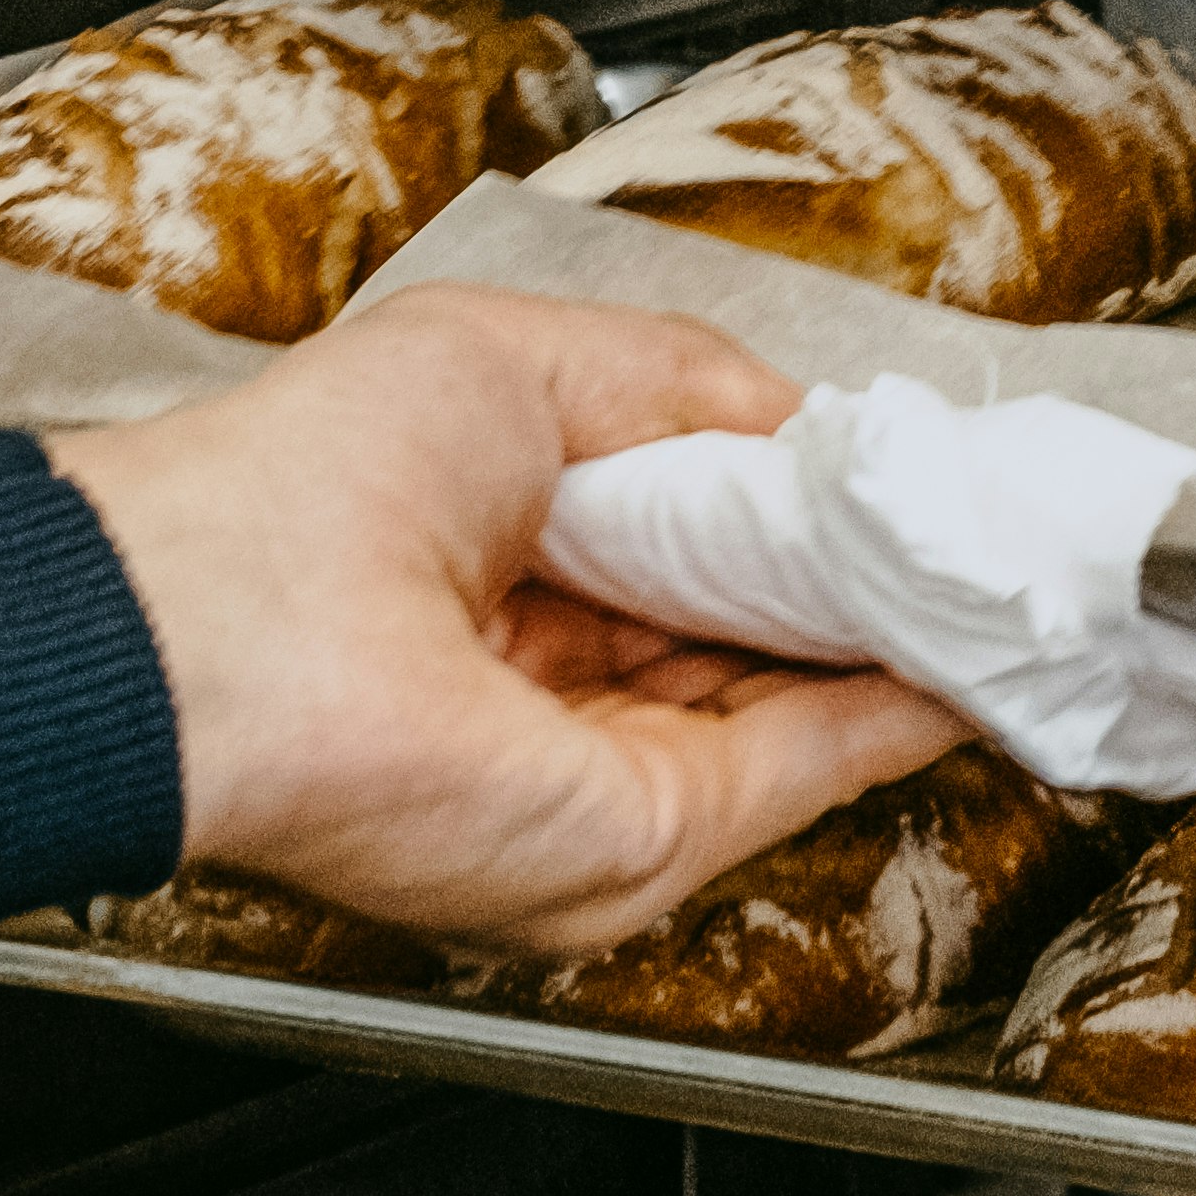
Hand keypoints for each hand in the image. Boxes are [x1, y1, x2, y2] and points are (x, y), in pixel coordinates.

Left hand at [47, 285, 967, 956]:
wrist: (208, 640)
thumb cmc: (311, 480)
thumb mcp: (519, 362)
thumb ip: (680, 385)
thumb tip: (806, 424)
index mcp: (506, 566)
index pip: (686, 552)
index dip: (793, 515)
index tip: (892, 482)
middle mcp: (553, 685)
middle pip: (751, 638)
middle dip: (862, 582)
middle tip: (967, 524)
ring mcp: (599, 769)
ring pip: (795, 710)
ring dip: (900, 639)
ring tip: (988, 562)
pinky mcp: (638, 833)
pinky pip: (799, 771)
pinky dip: (895, 707)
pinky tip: (957, 639)